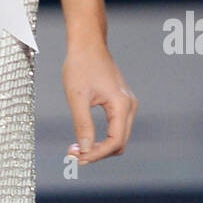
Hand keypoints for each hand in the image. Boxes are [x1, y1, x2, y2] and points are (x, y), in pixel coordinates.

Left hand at [62, 39, 137, 166]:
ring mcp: (126, 104)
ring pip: (118, 137)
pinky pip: (115, 128)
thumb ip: (83, 124)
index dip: (97, 154)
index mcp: (122, 105)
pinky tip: (84, 138)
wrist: (87, 44)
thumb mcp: (77, 97)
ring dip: (99, 147)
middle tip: (73, 155)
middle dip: (97, 153)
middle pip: (119, 143)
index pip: (115, 141)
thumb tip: (86, 150)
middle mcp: (129, 106)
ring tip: (76, 148)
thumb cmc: (81, 65)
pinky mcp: (120, 103)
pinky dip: (101, 138)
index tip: (78, 159)